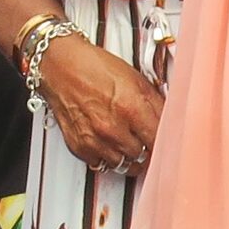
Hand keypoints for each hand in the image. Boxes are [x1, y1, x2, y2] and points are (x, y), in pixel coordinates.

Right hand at [37, 32, 162, 174]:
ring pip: (123, 164)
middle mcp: (112, 127)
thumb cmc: (93, 66)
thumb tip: (171, 121)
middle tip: (143, 137)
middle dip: (146, 147)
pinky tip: (107, 142)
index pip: (160, 141)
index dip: (166, 142)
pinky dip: (106, 156)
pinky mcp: (78, 145)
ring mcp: (94, 139)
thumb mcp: (134, 78)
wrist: (58, 63)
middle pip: (143, 156)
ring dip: (127, 155)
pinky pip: (101, 164)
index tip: (166, 142)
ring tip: (126, 141)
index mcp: (130, 108)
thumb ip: (155, 103)